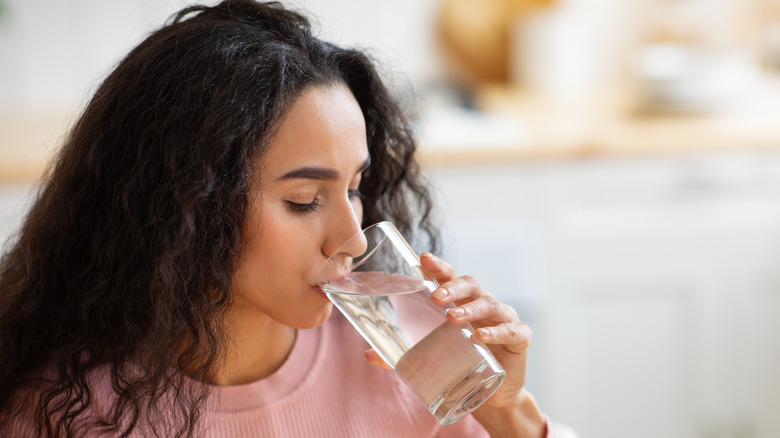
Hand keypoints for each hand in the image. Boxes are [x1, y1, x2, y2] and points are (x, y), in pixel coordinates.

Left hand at [364, 252, 531, 408]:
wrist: (493, 397)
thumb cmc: (461, 366)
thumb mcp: (431, 358)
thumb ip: (400, 356)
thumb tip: (367, 354)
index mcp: (462, 303)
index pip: (450, 278)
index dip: (438, 267)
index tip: (423, 259)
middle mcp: (483, 305)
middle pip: (471, 285)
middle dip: (453, 287)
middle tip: (436, 296)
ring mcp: (504, 319)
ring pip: (490, 304)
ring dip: (471, 308)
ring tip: (453, 317)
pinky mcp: (520, 338)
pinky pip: (511, 330)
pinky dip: (497, 332)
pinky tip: (482, 337)